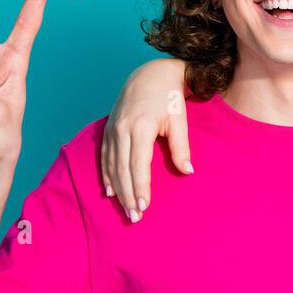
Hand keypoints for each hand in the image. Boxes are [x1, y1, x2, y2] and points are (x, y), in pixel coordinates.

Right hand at [99, 58, 190, 221]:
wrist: (150, 74)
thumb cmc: (169, 97)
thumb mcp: (179, 120)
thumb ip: (181, 147)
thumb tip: (187, 172)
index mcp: (140, 127)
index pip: (138, 165)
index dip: (140, 187)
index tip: (144, 206)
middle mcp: (121, 129)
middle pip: (122, 169)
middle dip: (128, 195)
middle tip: (134, 218)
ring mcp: (112, 129)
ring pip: (111, 166)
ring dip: (118, 190)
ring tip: (125, 210)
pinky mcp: (108, 129)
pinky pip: (105, 157)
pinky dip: (107, 175)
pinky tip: (110, 191)